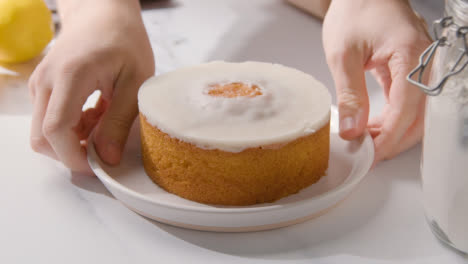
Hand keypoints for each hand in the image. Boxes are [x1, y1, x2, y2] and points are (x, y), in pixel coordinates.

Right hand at [29, 0, 154, 172]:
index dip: (74, 156)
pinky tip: (96, 112)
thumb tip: (107, 158)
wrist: (103, 13)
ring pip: (44, 131)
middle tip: (106, 144)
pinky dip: (71, 126)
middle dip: (72, 152)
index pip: (56, 130)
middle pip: (42, 137)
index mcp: (70, 76)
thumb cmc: (124, 41)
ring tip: (105, 119)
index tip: (98, 166)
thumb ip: (120, 121)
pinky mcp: (43, 87)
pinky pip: (49, 118)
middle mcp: (46, 81)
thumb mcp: (135, 82)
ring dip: (74, 138)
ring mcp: (40, 84)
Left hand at [322, 0, 430, 162]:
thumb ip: (350, 94)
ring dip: (394, 131)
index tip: (371, 154)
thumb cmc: (354, 11)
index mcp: (410, 54)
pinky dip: (393, 118)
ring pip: (416, 111)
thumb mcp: (343, 55)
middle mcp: (424, 61)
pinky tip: (374, 127)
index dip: (389, 136)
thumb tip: (353, 130)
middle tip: (367, 154)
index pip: (407, 107)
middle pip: (419, 115)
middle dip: (394, 139)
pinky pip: (408, 100)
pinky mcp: (410, 68)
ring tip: (367, 143)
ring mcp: (420, 65)